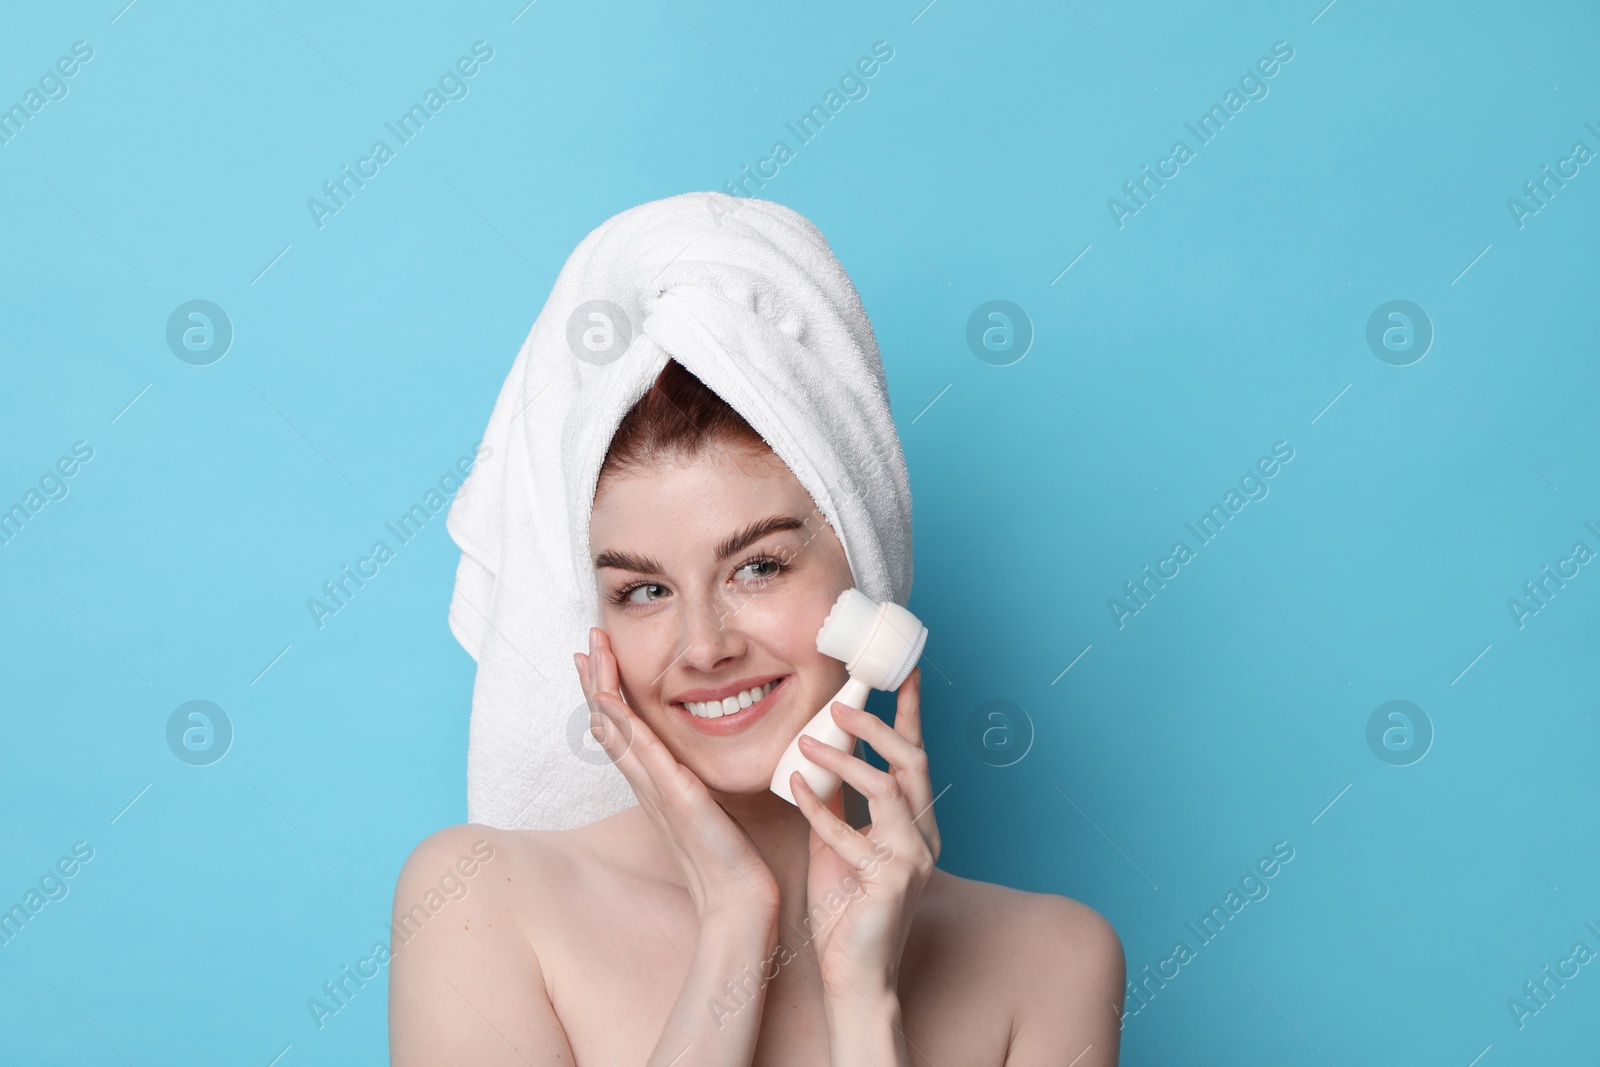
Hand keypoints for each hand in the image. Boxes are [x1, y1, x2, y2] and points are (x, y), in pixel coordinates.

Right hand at [575, 627, 778, 924]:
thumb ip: (700, 785)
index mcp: (656, 785)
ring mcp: (658, 792)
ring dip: (602, 690)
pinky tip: (609, 703)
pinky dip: (625, 728)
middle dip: (596, 680)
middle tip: (585, 642)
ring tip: (589, 655)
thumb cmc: (730, 860)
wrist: (737, 902)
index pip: (624, 729)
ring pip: (618, 733)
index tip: (597, 657)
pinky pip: (645, 758)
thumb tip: (701, 764)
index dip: (607, 692)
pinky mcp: (677, 800)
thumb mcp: (711, 810)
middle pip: (610, 724)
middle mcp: (649, 786)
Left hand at [789, 667, 939, 995]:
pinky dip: (821, 808)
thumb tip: (822, 757)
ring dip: (847, 760)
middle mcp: (923, 837)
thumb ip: (839, 803)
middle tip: (841, 702)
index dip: (910, 714)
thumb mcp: (839, 844)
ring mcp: (911, 859)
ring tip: (808, 741)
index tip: (904, 673)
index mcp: (917, 825)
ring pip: (889, 789)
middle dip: (879, 725)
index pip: (915, 758)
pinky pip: (851, 835)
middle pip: (912, 763)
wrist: (856, 975)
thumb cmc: (847, 911)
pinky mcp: (889, 882)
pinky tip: (795, 786)